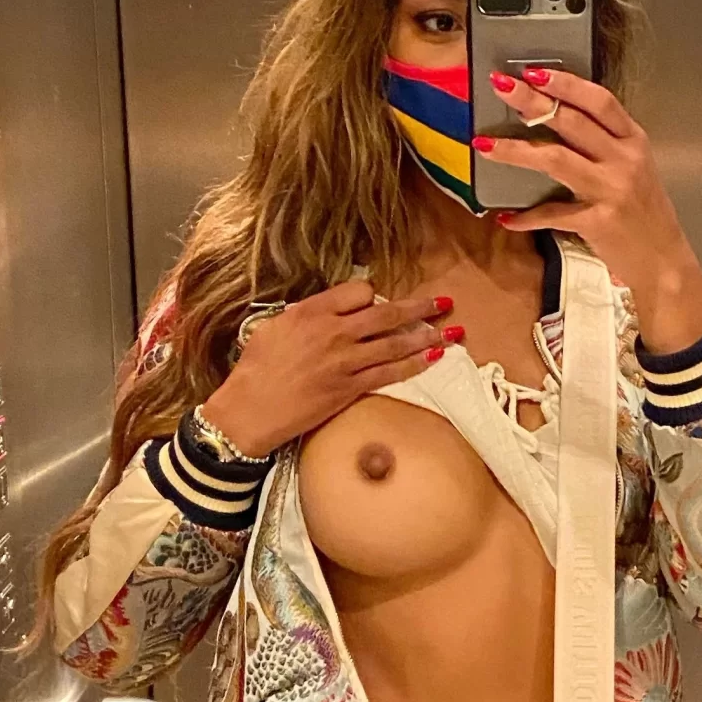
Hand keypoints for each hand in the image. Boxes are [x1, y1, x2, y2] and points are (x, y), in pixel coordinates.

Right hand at [198, 282, 456, 457]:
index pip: (358, 290)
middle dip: (419, 306)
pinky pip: (390, 373)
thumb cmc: (255, 370)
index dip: (373, 294)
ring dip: (427, 334)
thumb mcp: (273, 328)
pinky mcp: (349, 388)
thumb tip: (327, 312)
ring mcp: (344, 361)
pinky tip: (433, 358)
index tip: (379, 299)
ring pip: (395, 343)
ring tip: (452, 329)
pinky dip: (414, 364)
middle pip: (386, 313)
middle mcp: (333, 332)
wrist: (249, 410)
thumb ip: (305, 316)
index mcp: (312, 311)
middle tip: (443, 302)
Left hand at [475, 69, 701, 353]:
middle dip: (532, 101)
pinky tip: (506, 218)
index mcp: (633, 141)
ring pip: (556, 159)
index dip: (566, 83)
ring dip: (516, 150)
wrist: (664, 261)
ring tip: (484, 144)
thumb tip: (555, 119)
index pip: (600, 101)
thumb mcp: (633, 169)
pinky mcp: (598, 222)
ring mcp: (611, 191)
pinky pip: (553, 214)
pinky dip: (527, 217)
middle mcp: (624, 160)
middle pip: (572, 122)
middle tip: (500, 86)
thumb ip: (604, 144)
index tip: (533, 70)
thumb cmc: (644, 212)